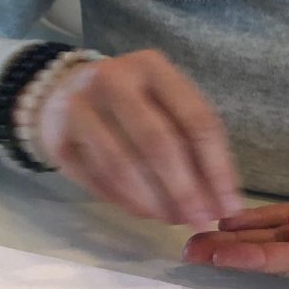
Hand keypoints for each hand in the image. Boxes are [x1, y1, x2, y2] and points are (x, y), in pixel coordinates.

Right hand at [33, 50, 243, 228]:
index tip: (228, 206)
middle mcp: (114, 80)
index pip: (196, 119)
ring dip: (153, 202)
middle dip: (184, 190)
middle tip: (199, 221)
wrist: (60, 93)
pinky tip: (143, 212)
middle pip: (158, 143)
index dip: (216, 168)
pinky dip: (125, 202)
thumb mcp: (163, 105)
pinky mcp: (59, 139)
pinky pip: (98, 179)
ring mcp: (80, 107)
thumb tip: (220, 203)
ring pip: (123, 165)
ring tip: (171, 220)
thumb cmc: (129, 103)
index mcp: (152, 67)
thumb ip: (192, 145)